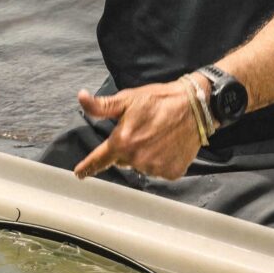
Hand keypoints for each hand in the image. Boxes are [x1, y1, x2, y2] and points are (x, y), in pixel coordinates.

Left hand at [74, 79, 201, 180]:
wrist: (194, 106)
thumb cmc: (159, 99)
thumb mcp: (128, 99)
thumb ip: (102, 106)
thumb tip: (81, 98)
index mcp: (122, 142)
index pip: (99, 160)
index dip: (88, 167)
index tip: (79, 174)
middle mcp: (137, 159)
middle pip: (123, 160)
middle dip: (127, 148)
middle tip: (141, 130)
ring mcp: (155, 168)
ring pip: (141, 165)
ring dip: (145, 155)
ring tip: (157, 135)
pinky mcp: (172, 172)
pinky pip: (159, 170)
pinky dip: (161, 160)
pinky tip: (168, 145)